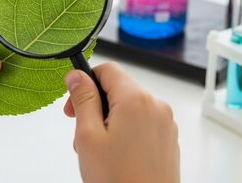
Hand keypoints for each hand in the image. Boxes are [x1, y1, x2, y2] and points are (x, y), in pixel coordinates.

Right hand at [63, 63, 179, 182]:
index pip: (108, 69)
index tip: (73, 102)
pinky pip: (142, 124)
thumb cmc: (118, 180)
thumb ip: (83, 100)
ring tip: (98, 151)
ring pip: (129, 108)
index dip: (85, 81)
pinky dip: (125, 133)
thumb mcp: (88, 136)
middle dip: (96, 106)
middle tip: (80, 132)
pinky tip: (114, 157)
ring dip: (109, 121)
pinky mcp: (168, 140)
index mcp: (136, 100)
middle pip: (118, 89)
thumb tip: (77, 75)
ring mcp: (165, 124)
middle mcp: (156, 107)